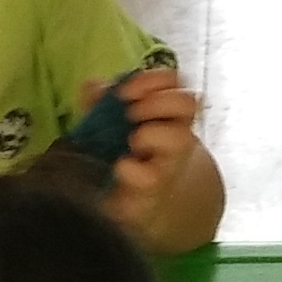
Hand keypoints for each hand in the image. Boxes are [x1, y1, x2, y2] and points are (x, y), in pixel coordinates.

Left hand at [99, 70, 203, 228]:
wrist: (127, 202)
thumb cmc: (122, 153)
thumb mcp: (107, 121)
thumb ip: (99, 101)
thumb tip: (94, 87)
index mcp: (165, 111)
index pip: (174, 81)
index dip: (154, 79)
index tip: (126, 90)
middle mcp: (175, 133)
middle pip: (188, 102)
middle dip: (156, 102)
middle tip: (130, 113)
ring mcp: (169, 163)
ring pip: (181, 138)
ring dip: (152, 133)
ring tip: (131, 141)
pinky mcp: (152, 191)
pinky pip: (150, 178)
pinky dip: (132, 169)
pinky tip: (120, 167)